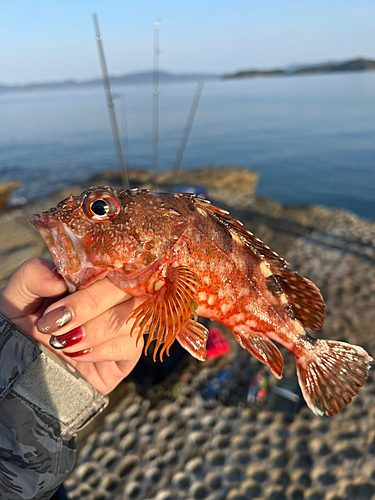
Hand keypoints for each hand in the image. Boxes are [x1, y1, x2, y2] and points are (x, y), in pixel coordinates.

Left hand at [0, 258, 144, 393]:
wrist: (21, 372)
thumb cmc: (22, 329)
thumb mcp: (17, 297)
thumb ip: (32, 276)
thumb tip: (57, 278)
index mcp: (93, 275)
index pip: (113, 259)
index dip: (94, 271)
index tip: (62, 288)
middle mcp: (113, 296)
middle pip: (127, 286)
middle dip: (90, 304)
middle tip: (56, 322)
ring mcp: (124, 324)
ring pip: (131, 316)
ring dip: (95, 329)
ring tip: (63, 341)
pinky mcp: (127, 354)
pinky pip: (131, 345)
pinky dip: (102, 349)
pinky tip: (79, 355)